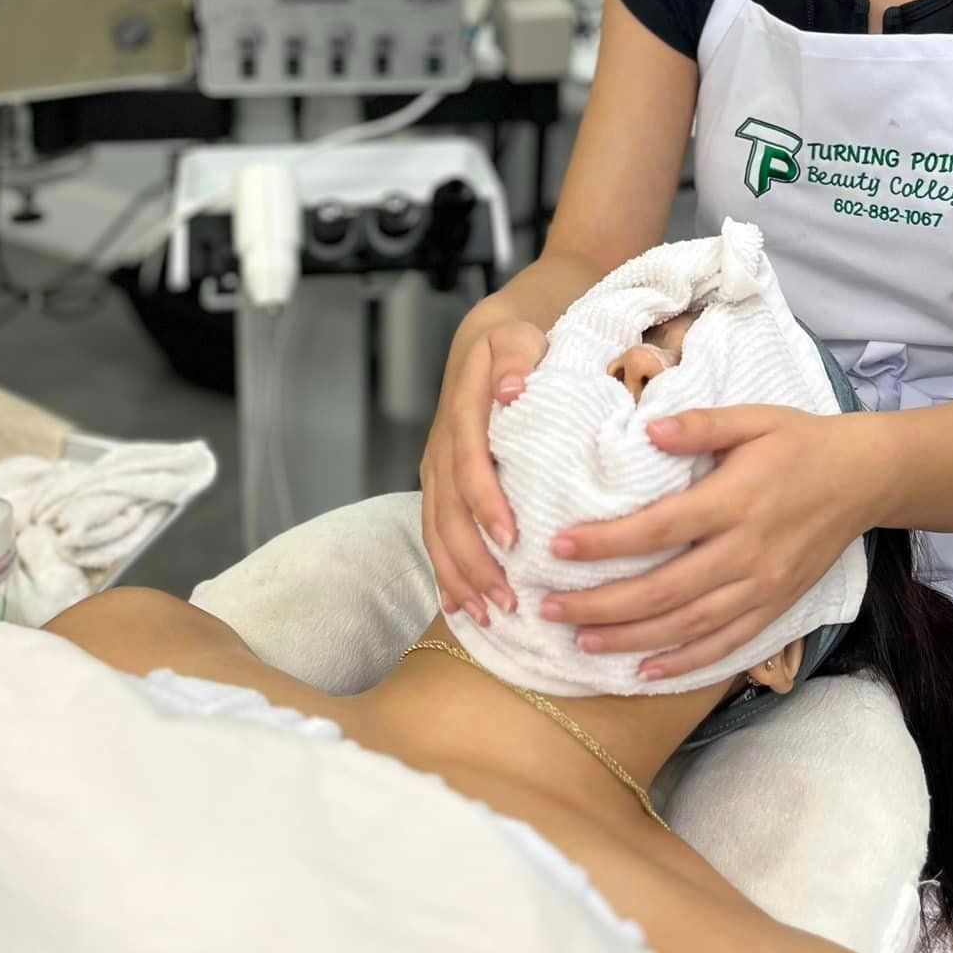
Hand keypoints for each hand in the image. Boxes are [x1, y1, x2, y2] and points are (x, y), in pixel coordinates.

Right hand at [419, 320, 546, 626]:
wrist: (483, 342)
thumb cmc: (513, 344)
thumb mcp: (518, 336)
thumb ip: (515, 360)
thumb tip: (509, 391)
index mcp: (463, 413)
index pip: (469, 463)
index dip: (486, 503)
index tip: (511, 538)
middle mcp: (443, 447)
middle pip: (448, 512)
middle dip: (473, 560)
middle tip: (506, 599)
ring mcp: (436, 469)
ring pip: (436, 531)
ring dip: (459, 575)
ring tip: (489, 615)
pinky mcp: (439, 484)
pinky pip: (434, 533)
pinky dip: (445, 571)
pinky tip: (461, 606)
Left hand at [540, 405, 877, 679]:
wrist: (865, 479)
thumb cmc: (800, 441)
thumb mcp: (754, 417)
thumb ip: (700, 425)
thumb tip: (648, 431)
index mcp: (735, 501)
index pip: (659, 529)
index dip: (606, 543)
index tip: (559, 548)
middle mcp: (747, 552)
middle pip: (664, 590)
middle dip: (602, 605)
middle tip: (549, 610)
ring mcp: (762, 587)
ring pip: (688, 626)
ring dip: (631, 640)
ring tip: (581, 644)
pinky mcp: (776, 608)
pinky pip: (725, 645)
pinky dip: (684, 664)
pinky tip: (644, 672)